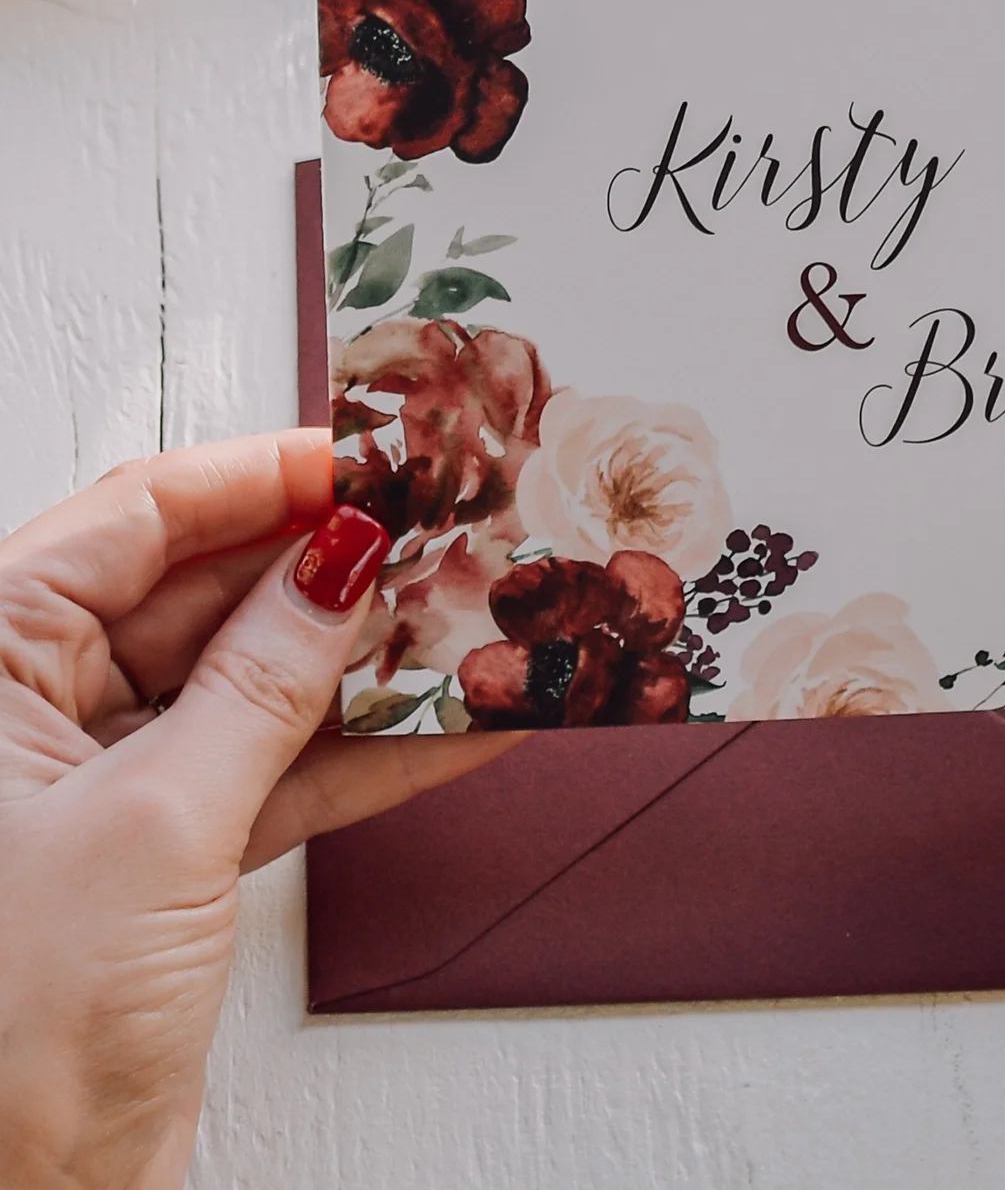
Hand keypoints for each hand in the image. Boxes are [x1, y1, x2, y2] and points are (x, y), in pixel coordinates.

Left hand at [0, 431, 521, 1189]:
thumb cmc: (8, 1027)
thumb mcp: (157, 823)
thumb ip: (263, 680)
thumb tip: (341, 563)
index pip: (129, 522)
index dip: (254, 479)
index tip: (364, 460)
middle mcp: (33, 709)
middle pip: (205, 592)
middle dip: (331, 568)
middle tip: (446, 534)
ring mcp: (109, 781)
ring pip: (257, 679)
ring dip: (367, 658)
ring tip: (476, 614)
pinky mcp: (170, 850)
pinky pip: (281, 767)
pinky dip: (367, 750)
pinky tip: (460, 719)